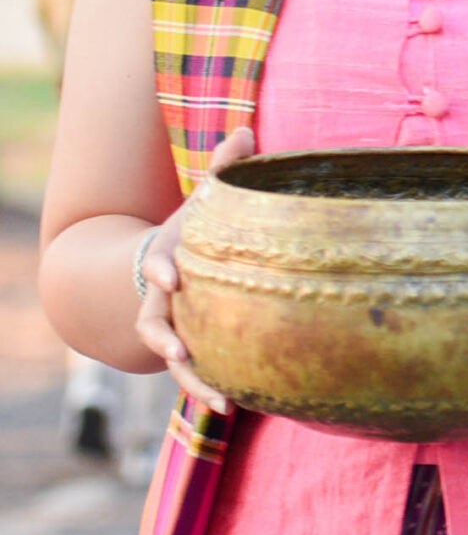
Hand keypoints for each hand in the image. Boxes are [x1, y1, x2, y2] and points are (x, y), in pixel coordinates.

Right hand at [135, 126, 257, 413]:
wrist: (169, 270)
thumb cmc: (197, 231)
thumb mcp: (207, 200)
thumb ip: (227, 169)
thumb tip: (246, 128)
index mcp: (167, 257)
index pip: (155, 263)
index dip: (161, 269)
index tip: (172, 277)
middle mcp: (161, 298)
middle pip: (154, 320)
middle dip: (163, 336)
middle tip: (177, 353)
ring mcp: (171, 327)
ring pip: (174, 359)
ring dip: (192, 379)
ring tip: (218, 399)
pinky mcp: (188, 349)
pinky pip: (194, 375)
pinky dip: (209, 389)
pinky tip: (235, 406)